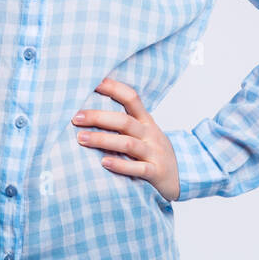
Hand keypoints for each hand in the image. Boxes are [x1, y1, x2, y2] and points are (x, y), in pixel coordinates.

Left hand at [71, 76, 180, 202]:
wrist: (182, 177)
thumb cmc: (153, 153)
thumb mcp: (144, 133)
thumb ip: (124, 122)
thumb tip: (90, 109)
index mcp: (146, 122)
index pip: (132, 98)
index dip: (114, 88)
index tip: (93, 82)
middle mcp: (150, 135)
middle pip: (124, 121)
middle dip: (99, 117)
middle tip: (76, 117)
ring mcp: (154, 153)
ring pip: (128, 143)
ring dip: (103, 140)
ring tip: (81, 139)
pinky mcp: (156, 173)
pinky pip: (138, 168)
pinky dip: (121, 165)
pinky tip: (104, 162)